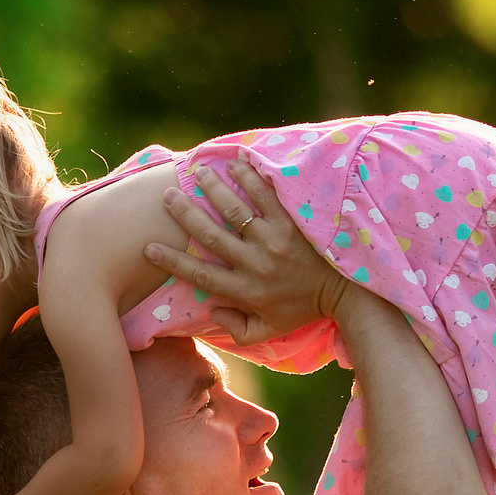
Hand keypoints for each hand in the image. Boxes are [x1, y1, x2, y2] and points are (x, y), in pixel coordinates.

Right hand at [142, 160, 349, 347]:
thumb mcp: (268, 330)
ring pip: (237, 211)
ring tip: (198, 172)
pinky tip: (236, 163)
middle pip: (213, 236)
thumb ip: (237, 329)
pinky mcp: (294, 222)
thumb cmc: (303, 309)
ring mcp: (276, 240)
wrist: (347, 292)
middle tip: (167, 196)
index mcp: (247, 291)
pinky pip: (268, 195)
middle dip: (187, 215)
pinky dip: (251, 178)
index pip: (201, 275)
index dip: (173, 261)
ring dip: (214, 189)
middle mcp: (257, 265)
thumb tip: (211, 310)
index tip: (148, 248)